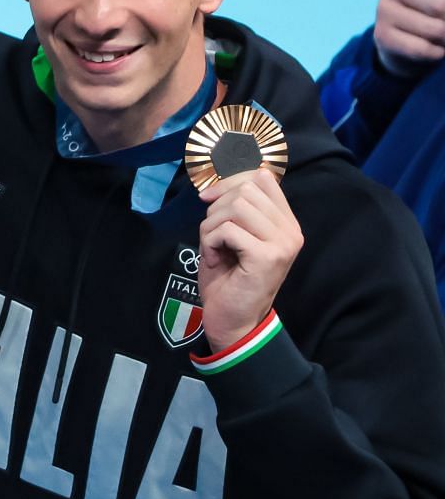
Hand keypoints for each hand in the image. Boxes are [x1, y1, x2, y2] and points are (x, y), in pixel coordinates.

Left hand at [197, 169, 302, 350]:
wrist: (233, 320)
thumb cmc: (229, 279)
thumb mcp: (233, 237)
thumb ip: (235, 210)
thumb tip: (214, 187)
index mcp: (286, 222)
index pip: (261, 178)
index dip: (228, 183)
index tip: (208, 200)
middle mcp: (291, 230)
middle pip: (245, 190)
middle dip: (216, 210)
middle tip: (212, 237)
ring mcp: (282, 243)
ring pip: (236, 207)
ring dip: (212, 227)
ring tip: (214, 249)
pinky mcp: (267, 256)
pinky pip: (228, 230)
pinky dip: (211, 242)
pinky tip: (215, 260)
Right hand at [375, 0, 444, 75]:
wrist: (413, 32)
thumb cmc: (440, 1)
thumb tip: (444, 10)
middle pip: (441, 6)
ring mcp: (383, 8)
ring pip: (434, 29)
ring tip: (444, 34)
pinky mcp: (381, 35)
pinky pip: (421, 48)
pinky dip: (437, 52)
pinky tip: (435, 47)